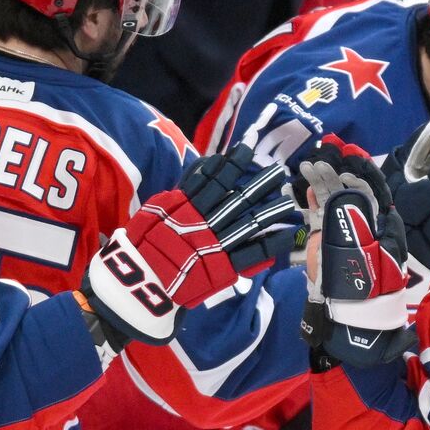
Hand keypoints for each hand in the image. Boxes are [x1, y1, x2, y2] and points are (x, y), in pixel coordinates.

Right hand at [81, 143, 294, 345]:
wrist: (140, 279)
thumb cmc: (143, 244)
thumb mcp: (156, 211)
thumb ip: (179, 193)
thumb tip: (201, 171)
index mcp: (188, 208)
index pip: (214, 181)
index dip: (231, 166)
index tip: (247, 151)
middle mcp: (206, 223)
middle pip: (238, 200)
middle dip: (259, 186)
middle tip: (279, 172)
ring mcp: (215, 245)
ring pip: (248, 224)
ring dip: (269, 212)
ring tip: (289, 201)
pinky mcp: (222, 267)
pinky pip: (250, 255)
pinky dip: (268, 246)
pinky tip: (286, 235)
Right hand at [296, 136, 414, 365]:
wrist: (350, 314)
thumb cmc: (370, 287)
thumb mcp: (383, 256)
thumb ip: (380, 229)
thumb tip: (370, 203)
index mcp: (376, 225)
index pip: (369, 195)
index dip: (359, 180)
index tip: (348, 170)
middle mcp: (357, 224)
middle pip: (345, 193)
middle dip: (334, 176)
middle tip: (319, 162)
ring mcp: (338, 230)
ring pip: (329, 200)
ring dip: (319, 182)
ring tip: (308, 166)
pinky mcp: (322, 240)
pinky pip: (316, 214)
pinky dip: (310, 200)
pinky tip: (302, 185)